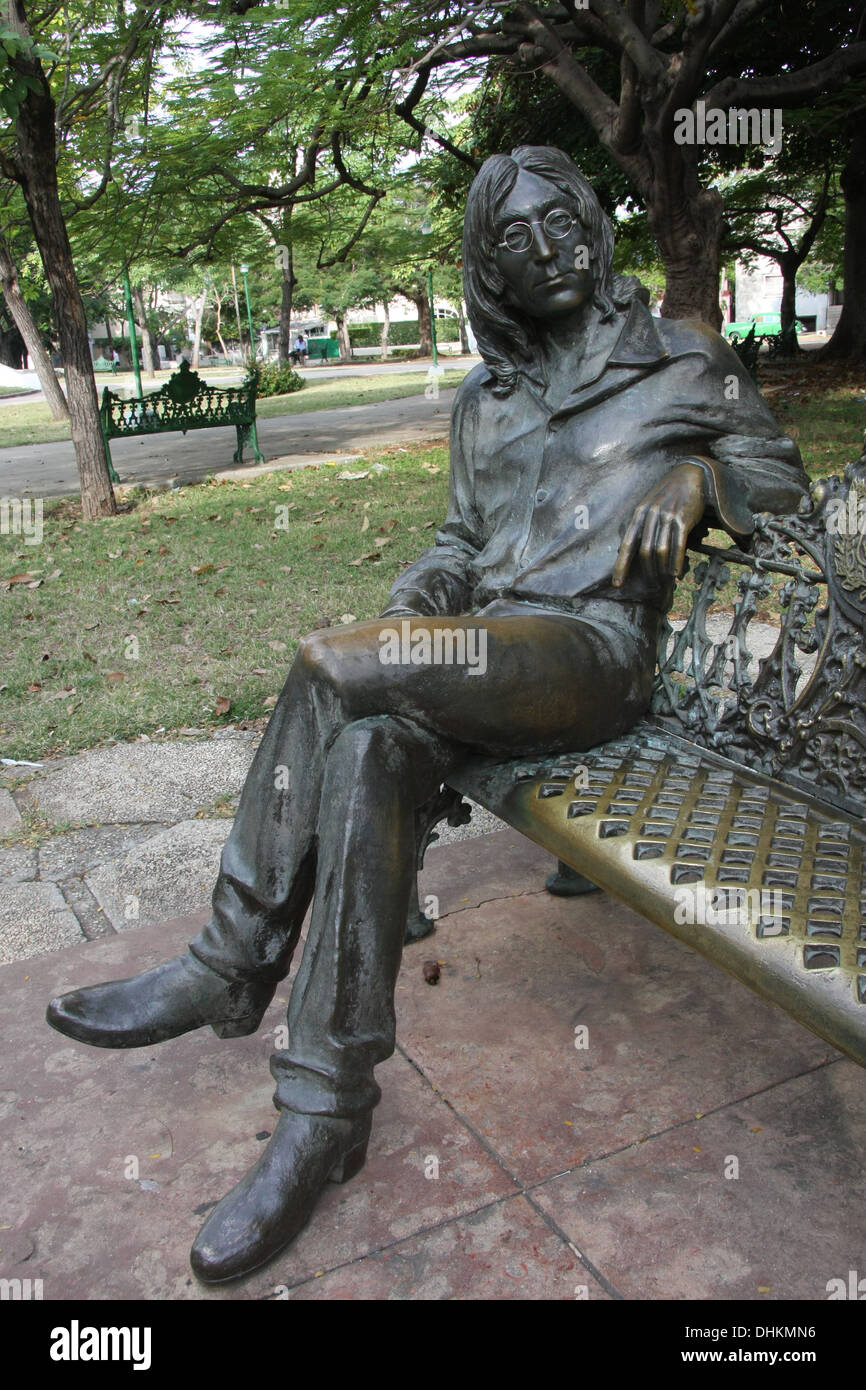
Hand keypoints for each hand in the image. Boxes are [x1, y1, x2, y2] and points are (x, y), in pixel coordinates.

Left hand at [612, 462, 705, 588]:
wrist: (690, 474)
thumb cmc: (668, 494)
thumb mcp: (648, 505)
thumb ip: (639, 526)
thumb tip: (624, 550)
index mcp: (639, 513)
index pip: (626, 544)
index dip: (621, 565)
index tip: (617, 583)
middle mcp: (651, 515)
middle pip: (644, 551)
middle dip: (647, 572)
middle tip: (652, 585)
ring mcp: (667, 516)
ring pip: (661, 550)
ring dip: (661, 571)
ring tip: (664, 582)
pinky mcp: (683, 519)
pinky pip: (678, 546)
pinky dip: (676, 563)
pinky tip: (676, 575)